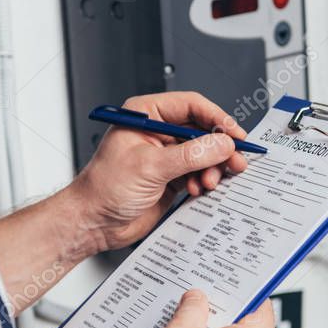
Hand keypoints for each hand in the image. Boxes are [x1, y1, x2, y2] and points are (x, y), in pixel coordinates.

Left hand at [69, 92, 249, 251]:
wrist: (93, 223)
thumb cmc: (103, 188)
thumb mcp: (150, 166)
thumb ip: (190, 154)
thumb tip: (222, 143)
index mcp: (145, 115)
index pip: (191, 105)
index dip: (216, 117)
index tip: (235, 134)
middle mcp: (157, 132)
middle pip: (202, 130)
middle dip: (219, 147)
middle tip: (235, 161)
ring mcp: (165, 155)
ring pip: (203, 154)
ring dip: (212, 168)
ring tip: (209, 181)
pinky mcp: (170, 177)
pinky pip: (198, 173)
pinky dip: (203, 181)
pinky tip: (198, 189)